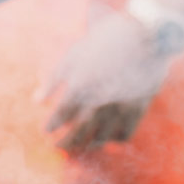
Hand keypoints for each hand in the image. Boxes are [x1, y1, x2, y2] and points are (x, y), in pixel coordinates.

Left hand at [40, 11, 172, 152]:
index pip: (61, 115)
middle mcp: (99, 101)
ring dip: (88, 146)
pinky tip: (108, 140)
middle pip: (79, 132)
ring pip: (101, 137)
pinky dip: (115, 141)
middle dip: (67, 143)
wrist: (145, 34)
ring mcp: (120, 107)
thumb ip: (55, 78)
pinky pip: (125, 134)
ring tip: (82, 148)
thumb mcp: (74, 53)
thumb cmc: (105, 39)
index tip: (47, 131)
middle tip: (59, 148)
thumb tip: (37, 100)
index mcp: (80, 86)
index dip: (52, 125)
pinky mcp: (138, 109)